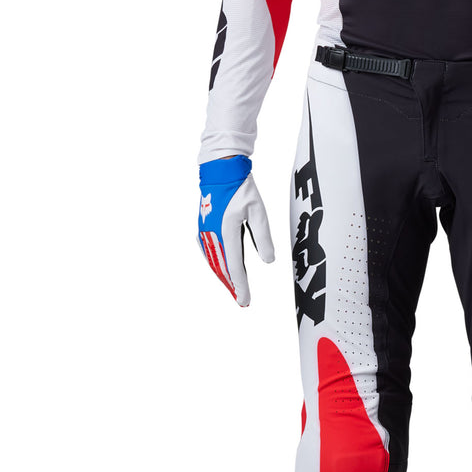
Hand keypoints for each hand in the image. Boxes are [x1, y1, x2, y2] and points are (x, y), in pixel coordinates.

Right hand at [197, 156, 274, 306]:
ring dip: (224, 278)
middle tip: (242, 302)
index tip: (245, 301)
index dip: (240, 286)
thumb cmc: (241, 188)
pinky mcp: (203, 228)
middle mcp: (212, 234)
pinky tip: (224, 271)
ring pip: (214, 263)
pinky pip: (209, 254)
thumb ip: (263, 237)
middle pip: (222, 269)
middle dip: (232, 286)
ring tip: (235, 290)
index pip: (234, 267)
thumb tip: (268, 261)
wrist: (220, 170)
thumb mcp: (258, 211)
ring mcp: (205, 232)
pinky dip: (218, 266)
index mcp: (226, 231)